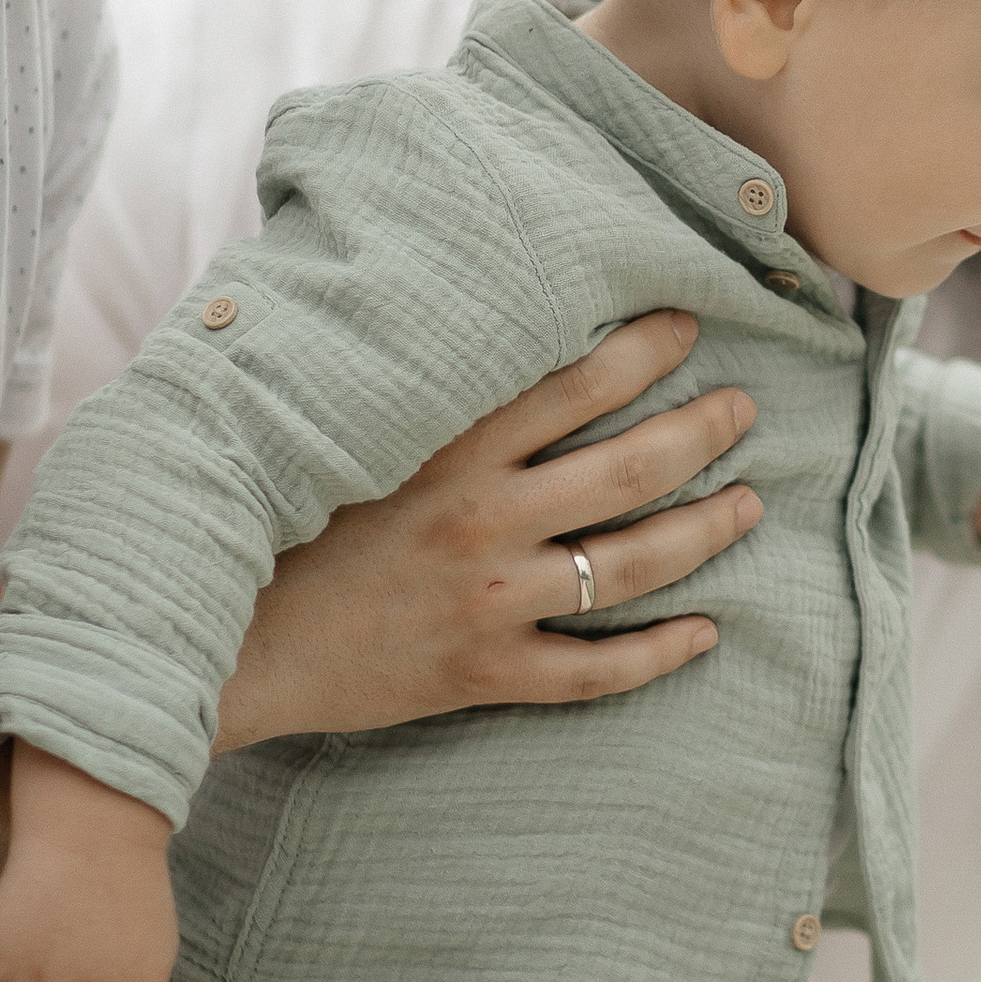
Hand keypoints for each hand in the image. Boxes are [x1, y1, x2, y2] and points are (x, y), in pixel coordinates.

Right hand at [219, 311, 761, 749]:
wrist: (231, 640)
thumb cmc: (283, 524)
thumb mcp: (347, 434)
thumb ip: (412, 384)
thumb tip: (453, 308)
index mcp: (448, 448)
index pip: (575, 383)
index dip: (644, 349)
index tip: (688, 325)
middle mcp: (482, 519)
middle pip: (628, 468)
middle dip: (701, 432)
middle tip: (744, 409)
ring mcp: (489, 601)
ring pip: (633, 565)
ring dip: (705, 531)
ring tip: (749, 504)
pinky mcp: (484, 673)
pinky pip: (596, 670)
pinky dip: (660, 652)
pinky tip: (707, 632)